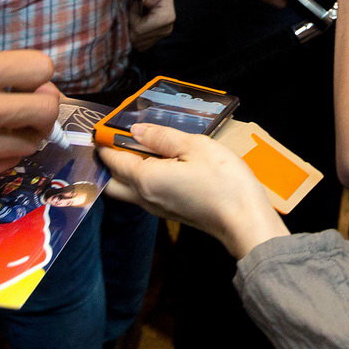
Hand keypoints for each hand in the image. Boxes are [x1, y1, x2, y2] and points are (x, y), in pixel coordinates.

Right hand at [0, 50, 59, 198]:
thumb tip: (35, 84)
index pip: (39, 68)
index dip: (40, 76)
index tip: (32, 83)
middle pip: (45, 108)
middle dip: (44, 107)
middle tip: (32, 108)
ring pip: (32, 141)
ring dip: (27, 135)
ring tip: (7, 129)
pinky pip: (8, 164)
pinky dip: (5, 155)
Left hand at [100, 123, 287, 257]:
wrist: (244, 221)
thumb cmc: (223, 182)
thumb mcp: (195, 147)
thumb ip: (162, 137)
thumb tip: (136, 130)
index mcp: (145, 179)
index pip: (112, 159)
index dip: (106, 141)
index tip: (104, 127)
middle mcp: (145, 197)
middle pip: (111, 181)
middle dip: (108, 161)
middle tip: (118, 138)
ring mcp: (157, 208)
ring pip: (127, 190)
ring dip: (126, 170)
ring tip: (142, 146)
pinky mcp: (170, 212)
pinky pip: (144, 194)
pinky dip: (142, 178)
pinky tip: (161, 163)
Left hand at [132, 0, 176, 50]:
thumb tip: (146, 1)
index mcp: (166, 17)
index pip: (139, 29)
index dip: (131, 18)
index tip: (134, 4)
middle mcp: (166, 29)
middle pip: (138, 39)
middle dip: (130, 25)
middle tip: (132, 10)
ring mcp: (162, 35)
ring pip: (138, 44)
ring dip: (132, 31)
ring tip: (135, 16)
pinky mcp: (157, 38)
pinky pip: (141, 45)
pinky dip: (135, 36)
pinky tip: (136, 23)